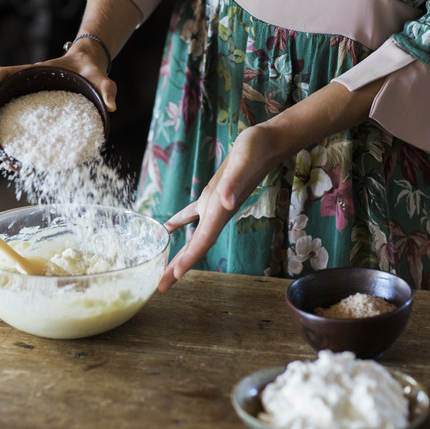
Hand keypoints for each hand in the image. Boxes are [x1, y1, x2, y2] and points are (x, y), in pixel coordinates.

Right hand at [0, 53, 117, 136]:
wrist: (89, 70)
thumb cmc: (90, 70)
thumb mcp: (99, 76)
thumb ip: (107, 87)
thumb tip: (112, 106)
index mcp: (33, 72)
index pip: (4, 73)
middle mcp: (24, 84)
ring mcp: (25, 98)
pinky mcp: (31, 111)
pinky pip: (13, 119)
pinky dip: (6, 131)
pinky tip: (6, 147)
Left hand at [158, 125, 279, 292]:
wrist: (267, 143)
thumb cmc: (256, 151)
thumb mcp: (243, 163)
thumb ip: (235, 183)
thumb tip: (225, 201)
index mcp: (221, 210)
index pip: (203, 241)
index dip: (189, 259)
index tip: (174, 276)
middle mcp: (217, 214)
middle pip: (196, 247)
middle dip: (179, 268)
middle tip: (162, 287)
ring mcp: (214, 206)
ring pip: (194, 236)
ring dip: (180, 253)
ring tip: (165, 271)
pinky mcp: (212, 195)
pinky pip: (193, 214)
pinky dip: (179, 223)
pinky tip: (168, 229)